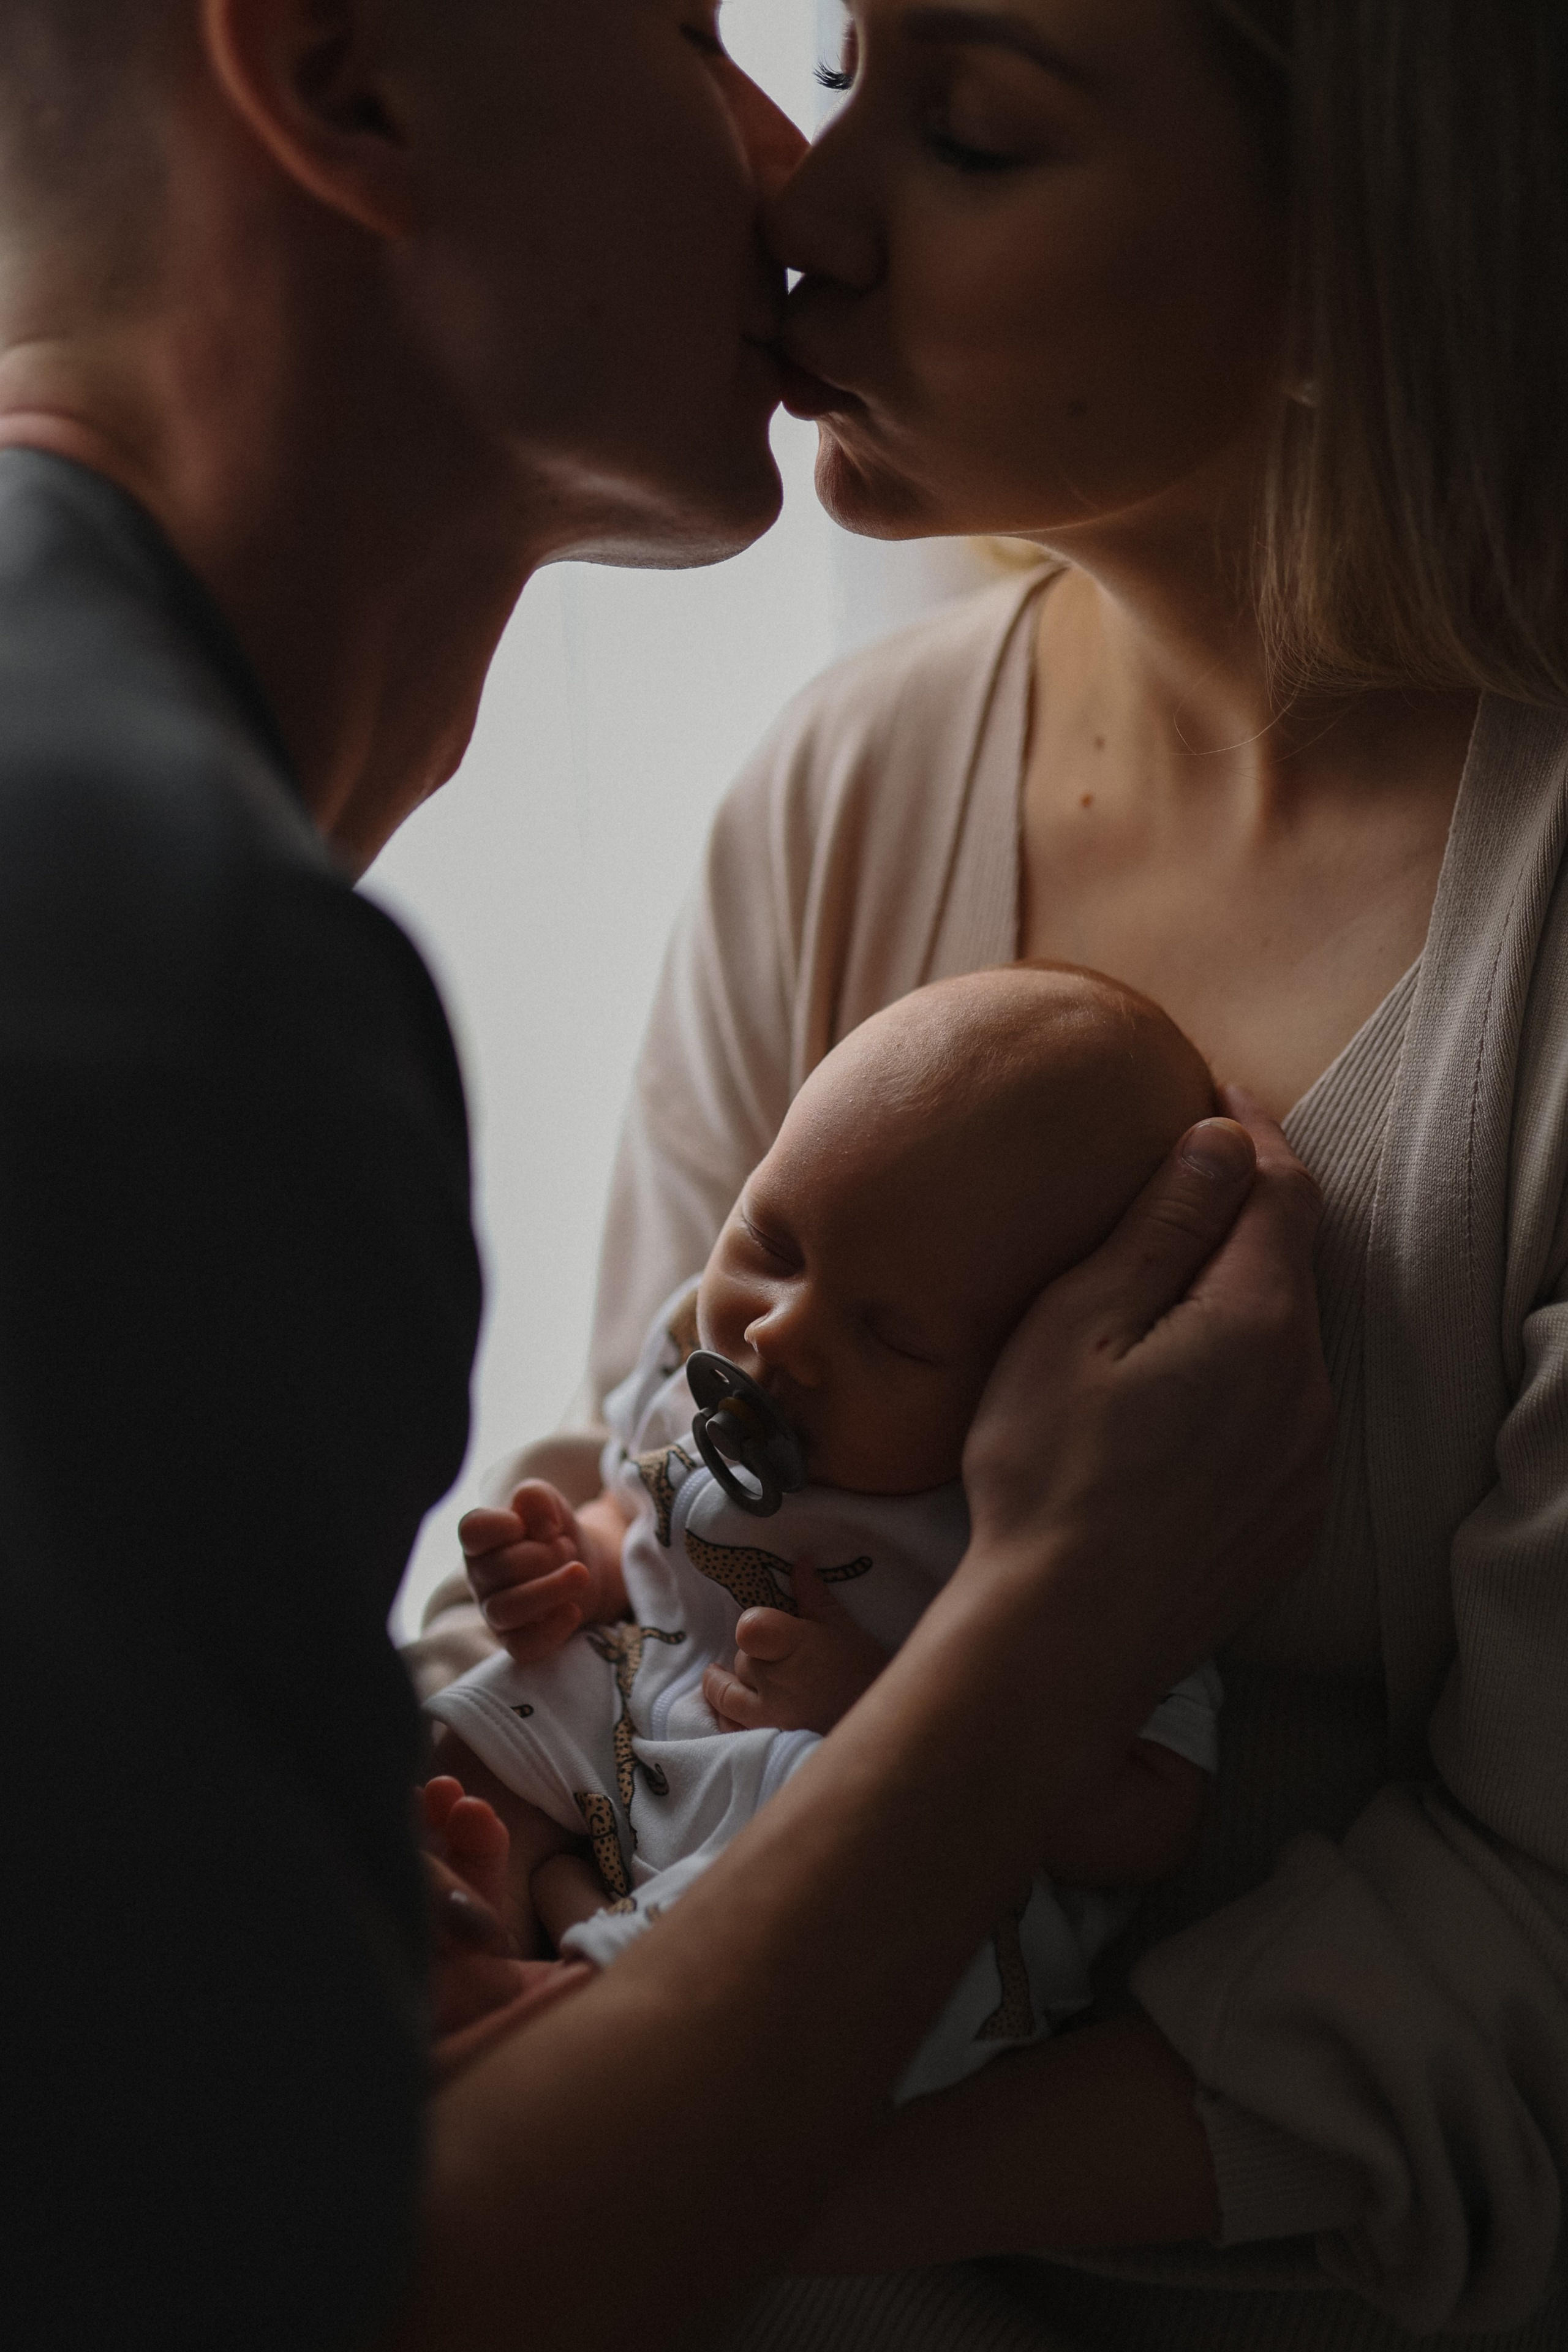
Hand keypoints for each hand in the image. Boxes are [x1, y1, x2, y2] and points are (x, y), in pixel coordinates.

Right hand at [460, 1480, 614, 1664]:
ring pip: (507, 1610)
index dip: (501, 1525)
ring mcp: (494, 1612)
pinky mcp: (514, 1641)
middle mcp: (481, 1577)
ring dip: (550, 1589)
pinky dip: (551, 1630)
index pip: (472, 1530)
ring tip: (581, 1573)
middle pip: (501, 1568)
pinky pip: (523, 1647)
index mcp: (481, 1540)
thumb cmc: (554, 1533)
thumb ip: (536, 1498)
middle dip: (544, 1554)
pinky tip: (574, 1610)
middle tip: (567, 1548)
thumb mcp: (548, 1502)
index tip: (525, 1523)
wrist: (581, 1568)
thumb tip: (542, 1528)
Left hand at [702, 1555, 889, 1733]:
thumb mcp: (843, 1628)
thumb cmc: (865, 1675)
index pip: (749, 1630)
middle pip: (742, 1661)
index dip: (752, 1625)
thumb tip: (800, 1560)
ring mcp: (770, 1717)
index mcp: (796, 1646)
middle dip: (752, 1657)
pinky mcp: (768, 1743)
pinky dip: (727, 1718)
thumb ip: (813, 1595)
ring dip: (725, 1686)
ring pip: (727, 1696)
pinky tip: (729, 1712)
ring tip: (719, 1676)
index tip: (761, 1628)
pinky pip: (731, 1729)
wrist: (884, 1731)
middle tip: (768, 1658)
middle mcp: (778, 1682)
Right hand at [962, 1090, 1331, 1687]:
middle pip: (1292, 1267)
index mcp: (1256, 1323)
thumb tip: (1222, 1139)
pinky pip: (1281, 1420)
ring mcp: (1304, 1462)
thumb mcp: (1081, 1322)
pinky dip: (1242, 1383)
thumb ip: (1162, 1225)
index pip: (1283, 1192)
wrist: (1064, 1636)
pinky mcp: (1286, 1520)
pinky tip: (1177, 1399)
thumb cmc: (1048, 1472)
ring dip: (1241, 1304)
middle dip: (1246, 1214)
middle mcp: (1305, 1388)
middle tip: (1184, 1181)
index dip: (1250, 1135)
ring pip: (1287, 1346)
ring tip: (1167, 1295)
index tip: (1212, 1100)